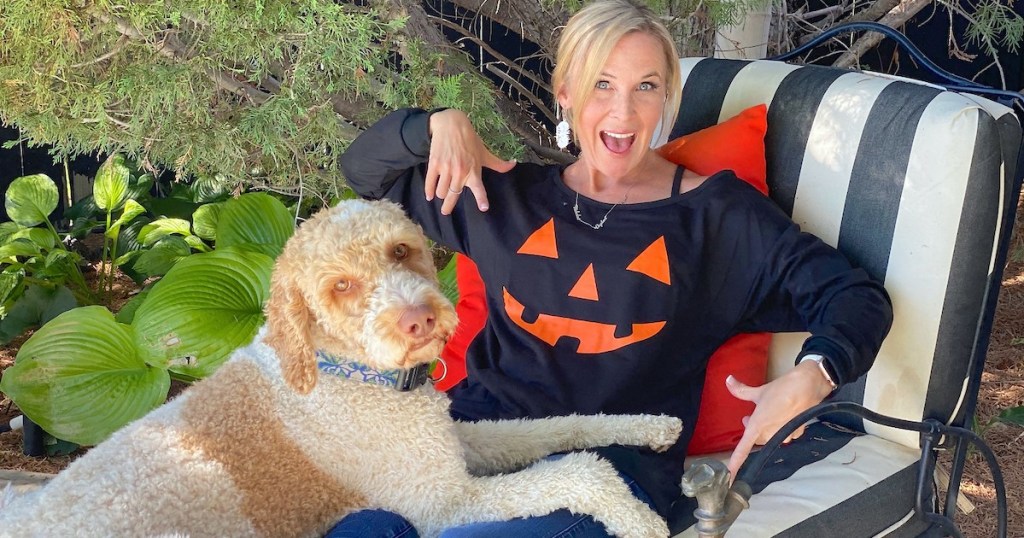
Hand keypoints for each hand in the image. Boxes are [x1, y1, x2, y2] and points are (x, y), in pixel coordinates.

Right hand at [425, 109, 515, 214]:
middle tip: (445, 212)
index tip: (484, 208)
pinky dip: (429, 191)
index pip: (478, 187)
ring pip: (441, 191)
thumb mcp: (484, 153)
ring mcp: (446, 168)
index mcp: (473, 171)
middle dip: (448, 206)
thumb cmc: (470, 140)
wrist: (451, 125)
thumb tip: (513, 165)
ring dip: (440, 194)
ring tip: (441, 193)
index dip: (481, 198)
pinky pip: (430, 182)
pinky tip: (429, 195)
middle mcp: (460, 171)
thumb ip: (498, 163)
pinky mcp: (434, 164)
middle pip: (453, 195)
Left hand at [725, 360, 834, 480]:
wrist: (808, 385)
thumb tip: (727, 380)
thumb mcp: (759, 391)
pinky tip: (784, 416)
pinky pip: (785, 435)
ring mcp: (785, 435)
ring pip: (771, 438)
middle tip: (750, 416)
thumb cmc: (782, 388)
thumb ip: (740, 390)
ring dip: (768, 429)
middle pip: (758, 440)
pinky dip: (782, 428)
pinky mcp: (797, 433)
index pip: (743, 448)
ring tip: (768, 413)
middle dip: (754, 430)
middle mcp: (771, 434)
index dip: (735, 463)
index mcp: (758, 425)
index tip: (729, 476)